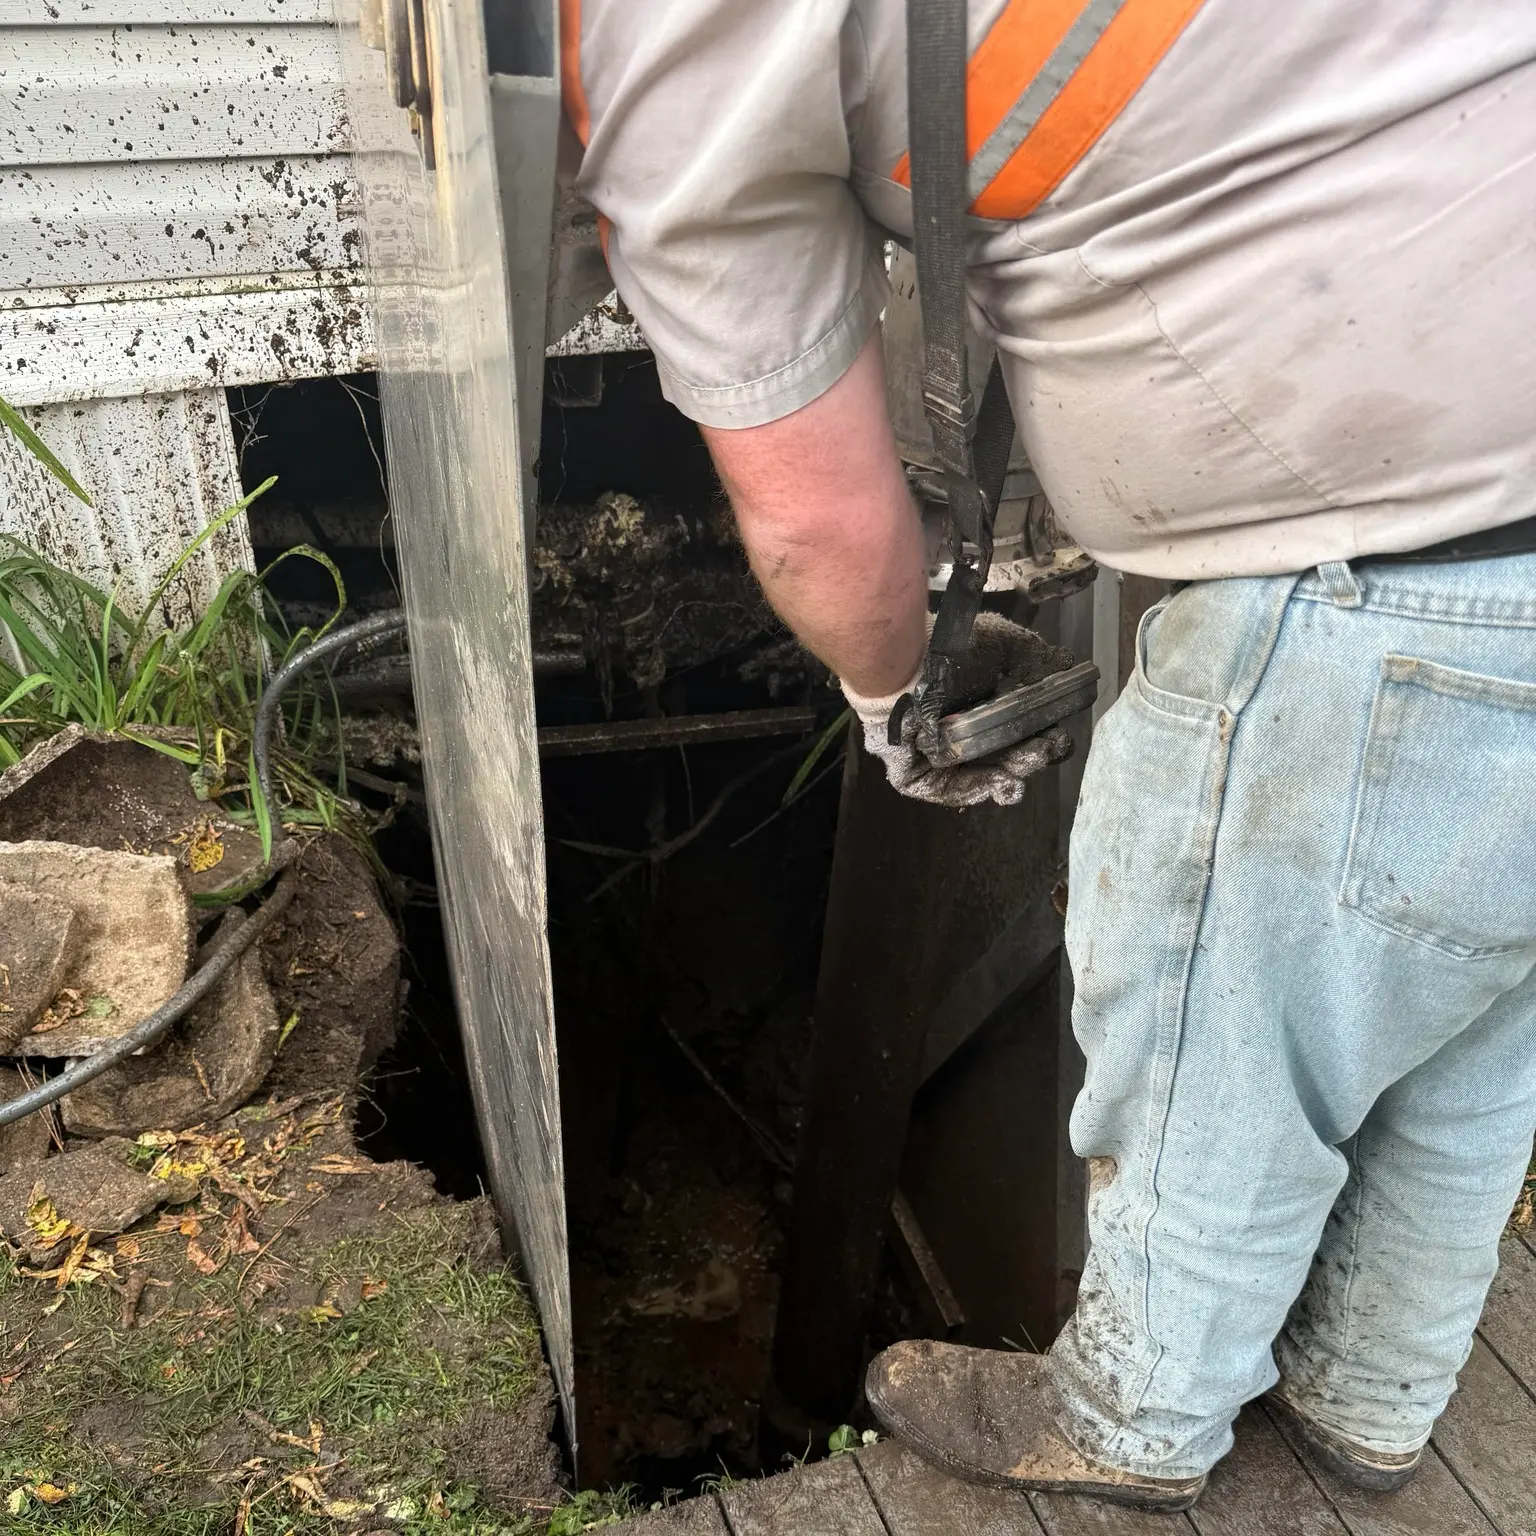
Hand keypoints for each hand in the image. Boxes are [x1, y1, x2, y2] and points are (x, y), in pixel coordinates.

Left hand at [842, 614, 1076, 807]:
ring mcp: (939, 758)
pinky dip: (982, 790)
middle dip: (1034, 757)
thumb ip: (1036, 658)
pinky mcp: (917, 777)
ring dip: (1016, 773)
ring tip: (1027, 761)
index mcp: (981, 707)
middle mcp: (962, 733)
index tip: (1057, 735)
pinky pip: (952, 792)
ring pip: (987, 778)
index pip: (1021, 733)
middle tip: (1046, 747)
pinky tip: (1005, 783)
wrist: (904, 662)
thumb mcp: (1002, 644)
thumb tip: (1069, 666)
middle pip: (1008, 758)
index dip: (1045, 739)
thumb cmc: (949, 648)